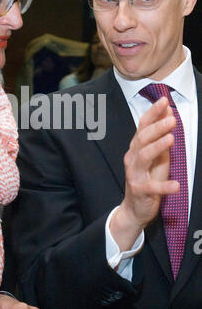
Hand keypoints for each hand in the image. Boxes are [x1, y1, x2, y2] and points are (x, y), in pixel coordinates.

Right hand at [110, 97, 178, 250]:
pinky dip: (164, 186)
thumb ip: (161, 138)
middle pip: (142, 138)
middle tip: (171, 119)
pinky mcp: (139, 190)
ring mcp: (134, 173)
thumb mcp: (157, 156)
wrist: (135, 207)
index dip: (153, 113)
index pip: (143, 126)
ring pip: (143, 157)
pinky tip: (176, 185)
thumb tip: (169, 115)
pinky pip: (152, 187)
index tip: (163, 100)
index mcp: (137, 147)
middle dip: (157, 127)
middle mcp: (132, 157)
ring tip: (171, 139)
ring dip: (157, 147)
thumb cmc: (148, 178)